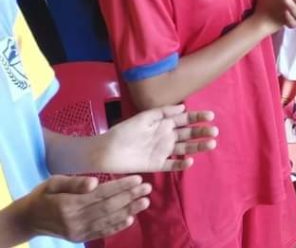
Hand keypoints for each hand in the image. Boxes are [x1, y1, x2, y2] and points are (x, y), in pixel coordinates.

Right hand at [13, 175, 150, 243]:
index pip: (101, 194)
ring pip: (107, 221)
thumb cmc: (43, 195)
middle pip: (108, 207)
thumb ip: (74, 182)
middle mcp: (74, 220)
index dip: (121, 186)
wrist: (28, 219)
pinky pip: (101, 232)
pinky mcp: (78, 238)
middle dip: (129, 197)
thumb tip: (95, 182)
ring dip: (128, 211)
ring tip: (145, 202)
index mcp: (68, 204)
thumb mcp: (53, 182)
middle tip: (147, 188)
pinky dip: (116, 227)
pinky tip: (130, 219)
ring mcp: (77, 231)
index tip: (137, 179)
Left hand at [95, 105, 216, 173]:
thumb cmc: (123, 131)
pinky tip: (190, 161)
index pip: (185, 119)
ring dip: (198, 146)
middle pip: (189, 134)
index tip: (211, 116)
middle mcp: (166, 136)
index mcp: (164, 123)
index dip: (198, 117)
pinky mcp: (157, 164)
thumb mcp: (143, 117)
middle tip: (214, 132)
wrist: (106, 151)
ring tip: (211, 144)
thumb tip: (183, 107)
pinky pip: (172, 164)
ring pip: (185, 148)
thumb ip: (163, 112)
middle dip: (202, 132)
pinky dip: (181, 163)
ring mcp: (163, 150)